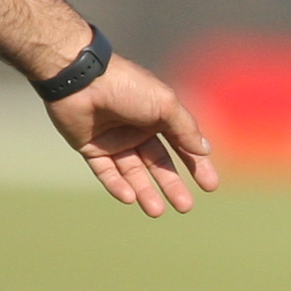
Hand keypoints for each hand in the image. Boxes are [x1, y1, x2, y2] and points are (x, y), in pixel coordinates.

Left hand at [49, 54, 219, 216]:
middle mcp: (137, 129)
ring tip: (156, 211)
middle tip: (185, 207)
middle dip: (172, 185)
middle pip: (158, 164)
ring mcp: (113, 140)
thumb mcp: (165, 105)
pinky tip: (129, 198)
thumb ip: (185, 129)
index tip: (210, 186)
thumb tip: (205, 150)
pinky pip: (105, 171)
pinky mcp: (90, 147)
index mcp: (158, 116)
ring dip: (145, 192)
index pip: (182, 145)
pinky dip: (117, 185)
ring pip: (133, 172)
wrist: (80, 78)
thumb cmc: (127, 86)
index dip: (196, 165)